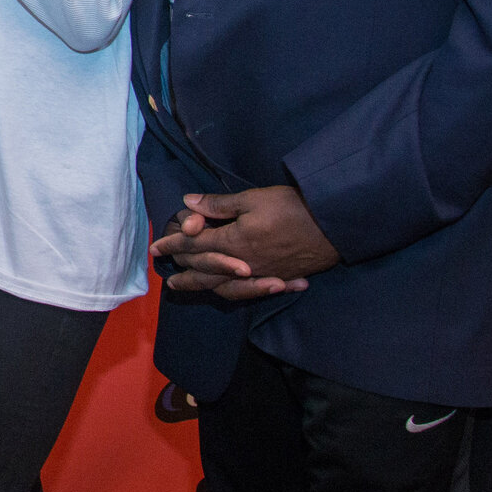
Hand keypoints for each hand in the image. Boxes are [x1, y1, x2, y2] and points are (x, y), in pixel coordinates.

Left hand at [149, 187, 337, 300]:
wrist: (335, 224)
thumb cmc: (292, 207)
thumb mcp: (253, 199)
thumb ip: (219, 205)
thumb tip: (187, 204)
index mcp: (233, 242)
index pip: (195, 245)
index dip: (174, 245)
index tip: (156, 248)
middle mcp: (243, 263)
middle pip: (205, 270)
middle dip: (184, 269)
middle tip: (167, 273)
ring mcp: (262, 274)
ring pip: (225, 286)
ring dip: (203, 286)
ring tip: (189, 286)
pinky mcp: (280, 277)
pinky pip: (251, 291)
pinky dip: (236, 292)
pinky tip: (231, 291)